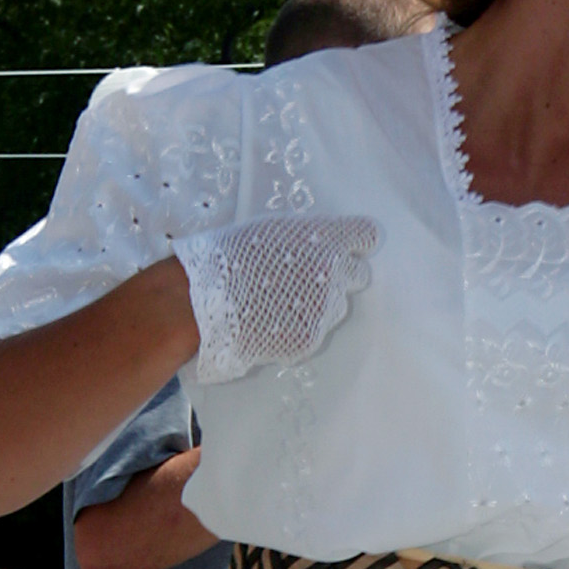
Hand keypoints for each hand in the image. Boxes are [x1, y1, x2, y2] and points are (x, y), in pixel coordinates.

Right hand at [176, 214, 380, 387]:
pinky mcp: (309, 338)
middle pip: (356, 275)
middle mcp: (333, 274)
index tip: (346, 248)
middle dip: (338, 276)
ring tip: (278, 300)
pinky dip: (299, 327)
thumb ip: (305, 237)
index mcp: (324, 239)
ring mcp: (324, 309)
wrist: (202, 301)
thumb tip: (324, 244)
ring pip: (335, 306)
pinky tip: (271, 319)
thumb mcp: (269, 230)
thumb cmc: (228, 257)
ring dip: (317, 303)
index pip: (366, 237)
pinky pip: (314, 331)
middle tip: (305, 278)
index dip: (356, 243)